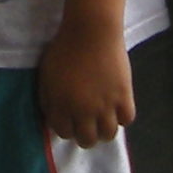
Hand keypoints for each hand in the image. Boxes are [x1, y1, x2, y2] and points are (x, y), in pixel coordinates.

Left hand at [39, 19, 133, 147]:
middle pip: (87, 140)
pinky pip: (127, 120)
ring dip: (104, 130)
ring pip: (108, 135)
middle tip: (88, 123)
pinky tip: (118, 108)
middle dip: (86, 135)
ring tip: (104, 119)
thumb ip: (48, 100)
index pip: (64, 133)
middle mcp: (83, 112)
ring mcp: (106, 106)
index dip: (67, 129)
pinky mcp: (124, 96)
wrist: (91, 31)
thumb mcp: (46, 76)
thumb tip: (53, 119)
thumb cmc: (64, 49)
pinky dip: (122, 117)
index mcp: (61, 106)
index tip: (71, 121)